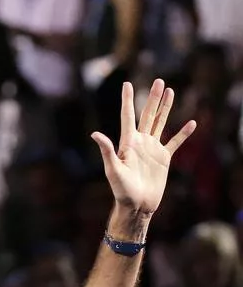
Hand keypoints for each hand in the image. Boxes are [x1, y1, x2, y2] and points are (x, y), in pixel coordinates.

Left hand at [91, 79, 195, 215]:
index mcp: (127, 143)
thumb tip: (95, 133)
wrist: (136, 206)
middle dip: (153, 98)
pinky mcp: (163, 158)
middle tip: (159, 81)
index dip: (127, 100)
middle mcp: (140, 143)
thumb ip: (107, 150)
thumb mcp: (113, 170)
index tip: (127, 84)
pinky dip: (183, 133)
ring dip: (166, 108)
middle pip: (147, 115)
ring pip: (161, 123)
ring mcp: (152, 149)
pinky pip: (175, 142)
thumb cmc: (121, 191)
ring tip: (170, 92)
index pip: (127, 117)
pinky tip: (191, 122)